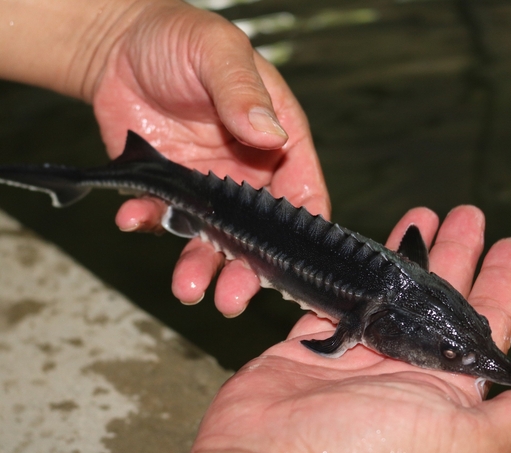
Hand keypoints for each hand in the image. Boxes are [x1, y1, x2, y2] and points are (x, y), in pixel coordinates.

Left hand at [89, 1, 328, 308]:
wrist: (121, 44)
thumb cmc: (183, 39)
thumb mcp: (219, 52)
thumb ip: (243, 92)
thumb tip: (269, 134)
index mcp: (278, 142)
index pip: (302, 195)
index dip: (302, 236)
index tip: (294, 270)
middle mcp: (246, 171)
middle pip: (257, 232)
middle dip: (246, 269)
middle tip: (232, 297)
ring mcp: (205, 183)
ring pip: (210, 236)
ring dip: (200, 264)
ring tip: (188, 287)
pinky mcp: (166, 187)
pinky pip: (161, 215)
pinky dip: (148, 222)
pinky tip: (135, 219)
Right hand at [190, 205, 510, 452]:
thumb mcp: (462, 440)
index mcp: (450, 392)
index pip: (488, 326)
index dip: (503, 284)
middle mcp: (409, 370)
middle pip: (442, 298)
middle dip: (458, 255)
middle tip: (470, 213)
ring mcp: (363, 355)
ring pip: (395, 291)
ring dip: (411, 253)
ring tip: (425, 213)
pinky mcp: (319, 343)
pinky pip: (343, 295)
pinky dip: (356, 267)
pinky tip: (366, 241)